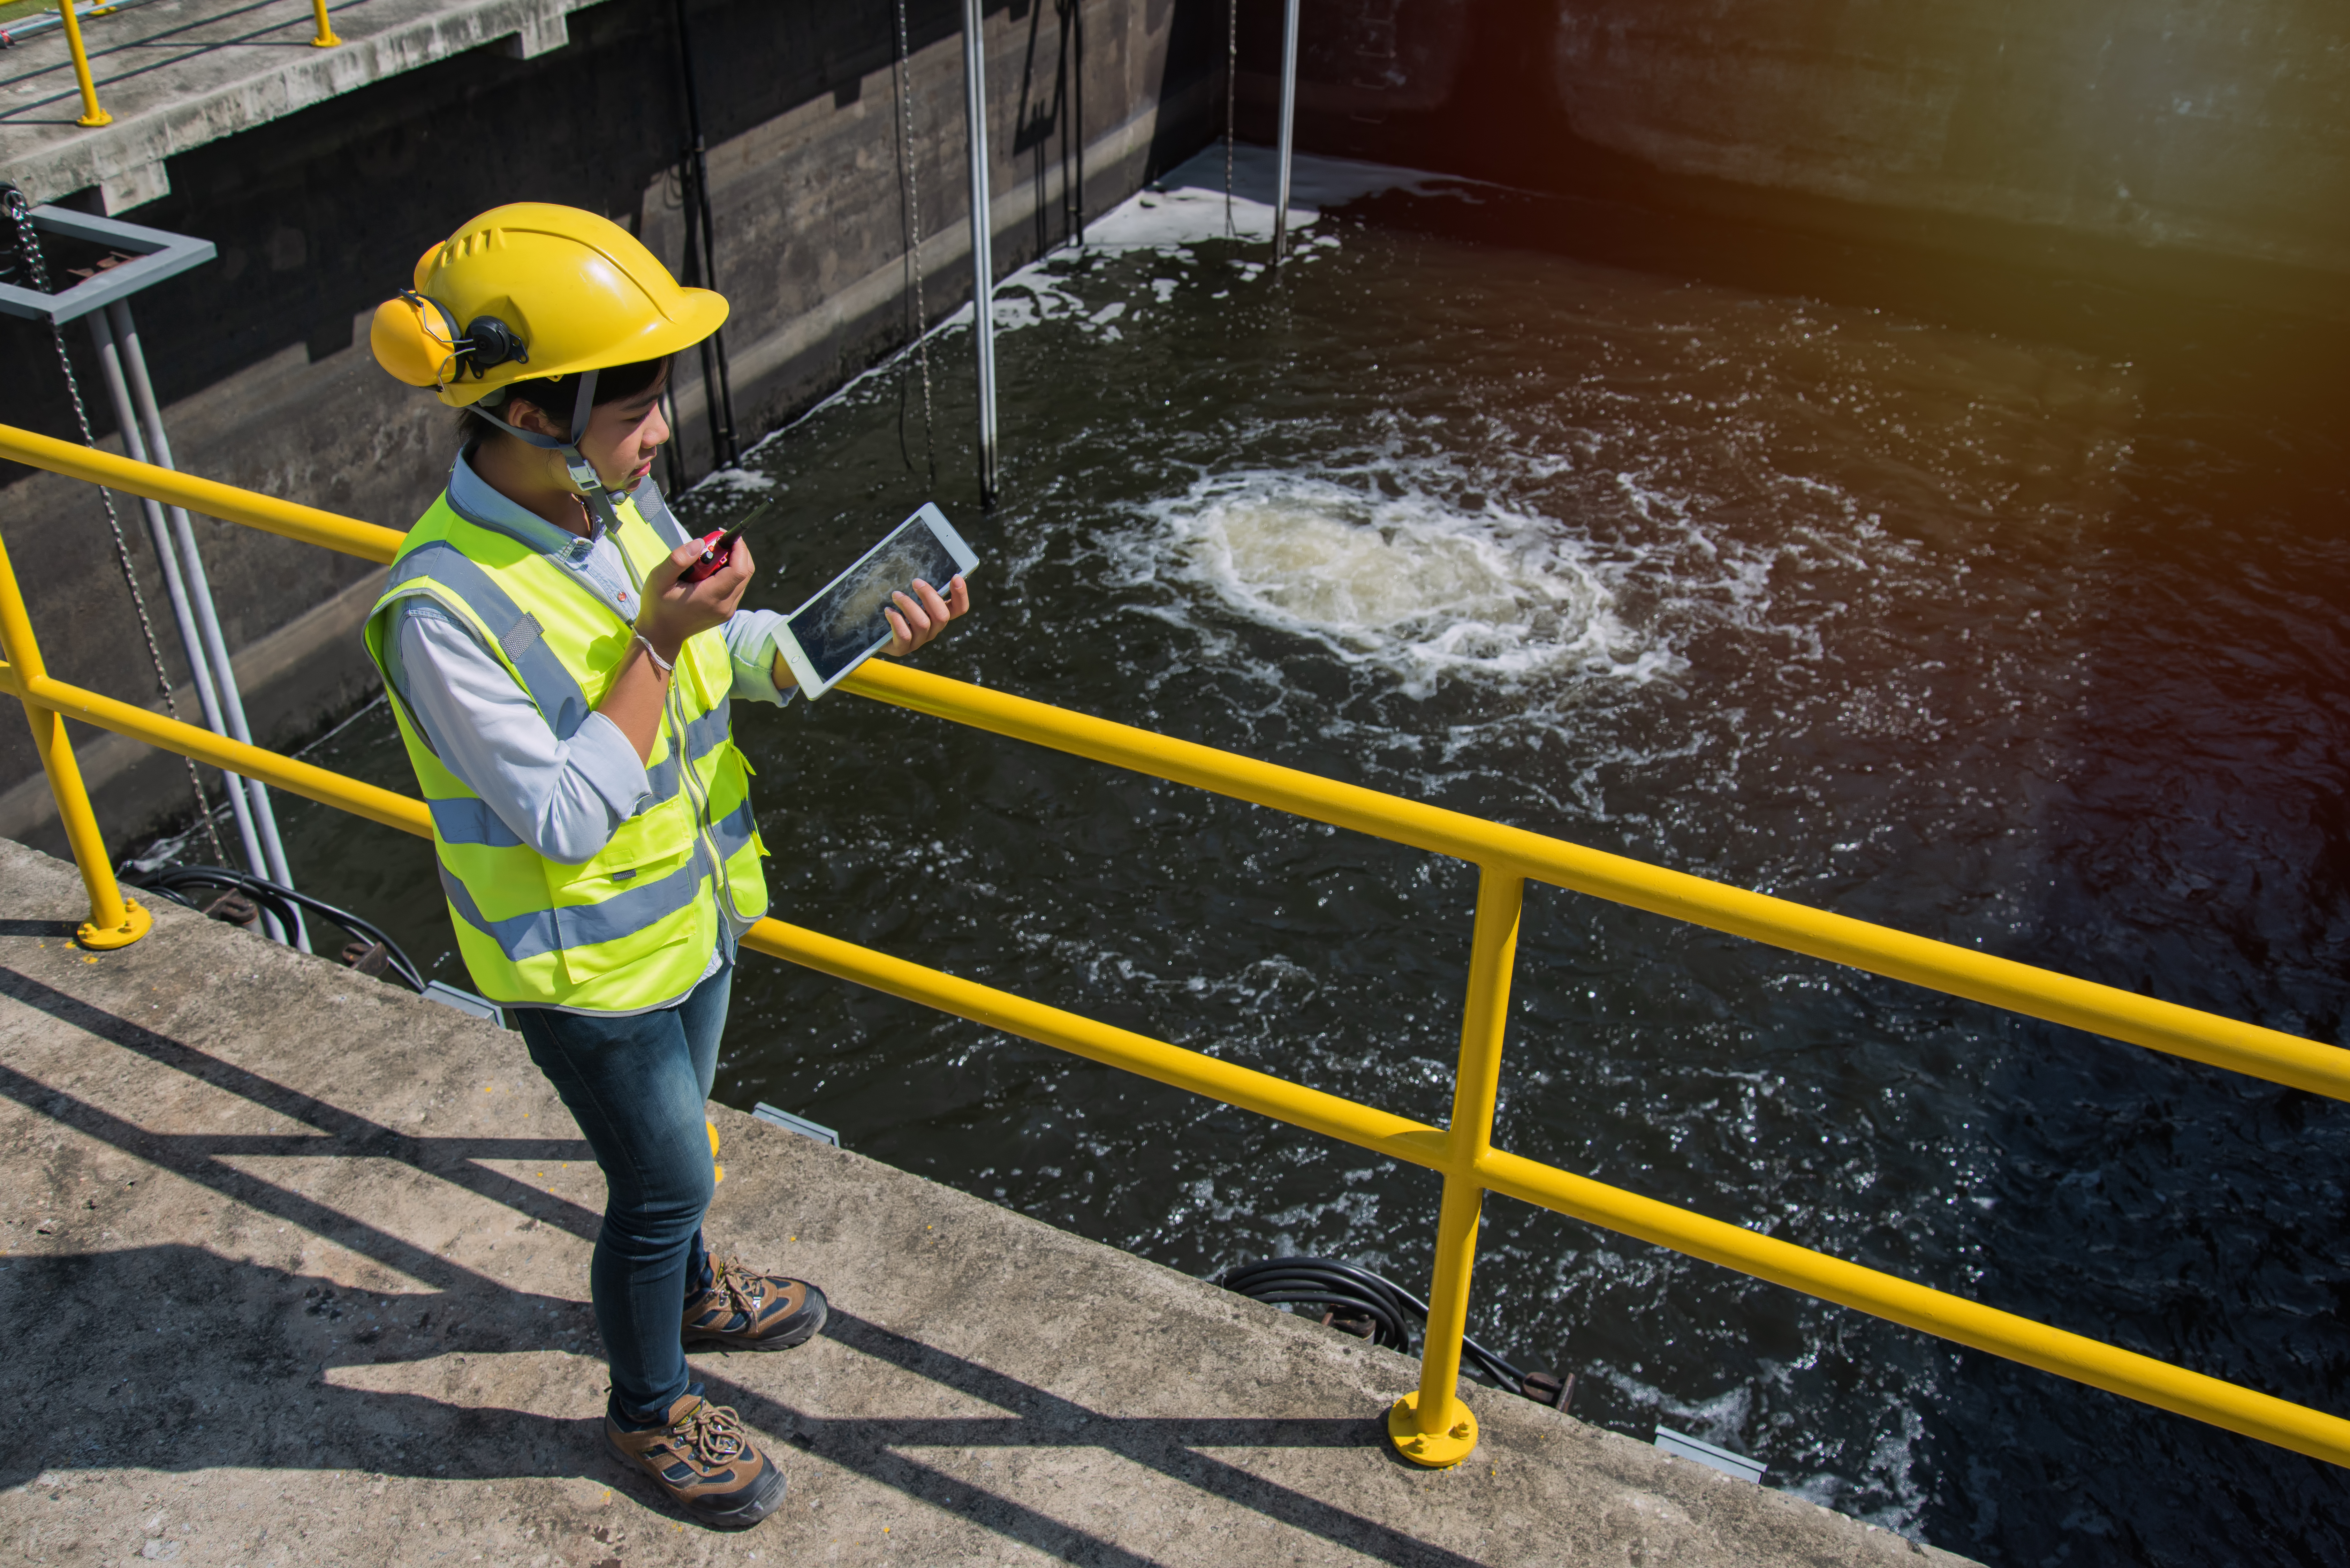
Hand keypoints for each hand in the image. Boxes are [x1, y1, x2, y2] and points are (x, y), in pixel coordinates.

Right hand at [636, 534, 755, 659]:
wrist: (660, 634)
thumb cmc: (657, 606)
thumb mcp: (659, 579)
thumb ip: (678, 559)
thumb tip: (700, 543)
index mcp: (710, 597)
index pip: (739, 570)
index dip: (739, 549)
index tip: (726, 535)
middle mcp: (725, 606)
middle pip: (746, 572)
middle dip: (736, 552)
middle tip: (716, 542)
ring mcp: (727, 611)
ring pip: (743, 579)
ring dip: (732, 562)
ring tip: (708, 556)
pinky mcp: (726, 611)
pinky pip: (736, 587)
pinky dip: (728, 573)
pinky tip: (709, 571)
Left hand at [882, 575, 969, 656]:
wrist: (874, 633)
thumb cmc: (897, 609)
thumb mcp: (913, 597)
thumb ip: (922, 589)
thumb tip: (923, 574)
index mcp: (939, 616)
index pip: (959, 609)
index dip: (961, 595)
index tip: (955, 577)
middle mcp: (933, 630)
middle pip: (942, 616)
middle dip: (929, 595)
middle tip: (915, 582)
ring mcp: (918, 641)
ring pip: (922, 623)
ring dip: (908, 605)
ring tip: (895, 595)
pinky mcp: (902, 648)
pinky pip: (904, 635)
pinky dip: (896, 620)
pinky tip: (888, 611)